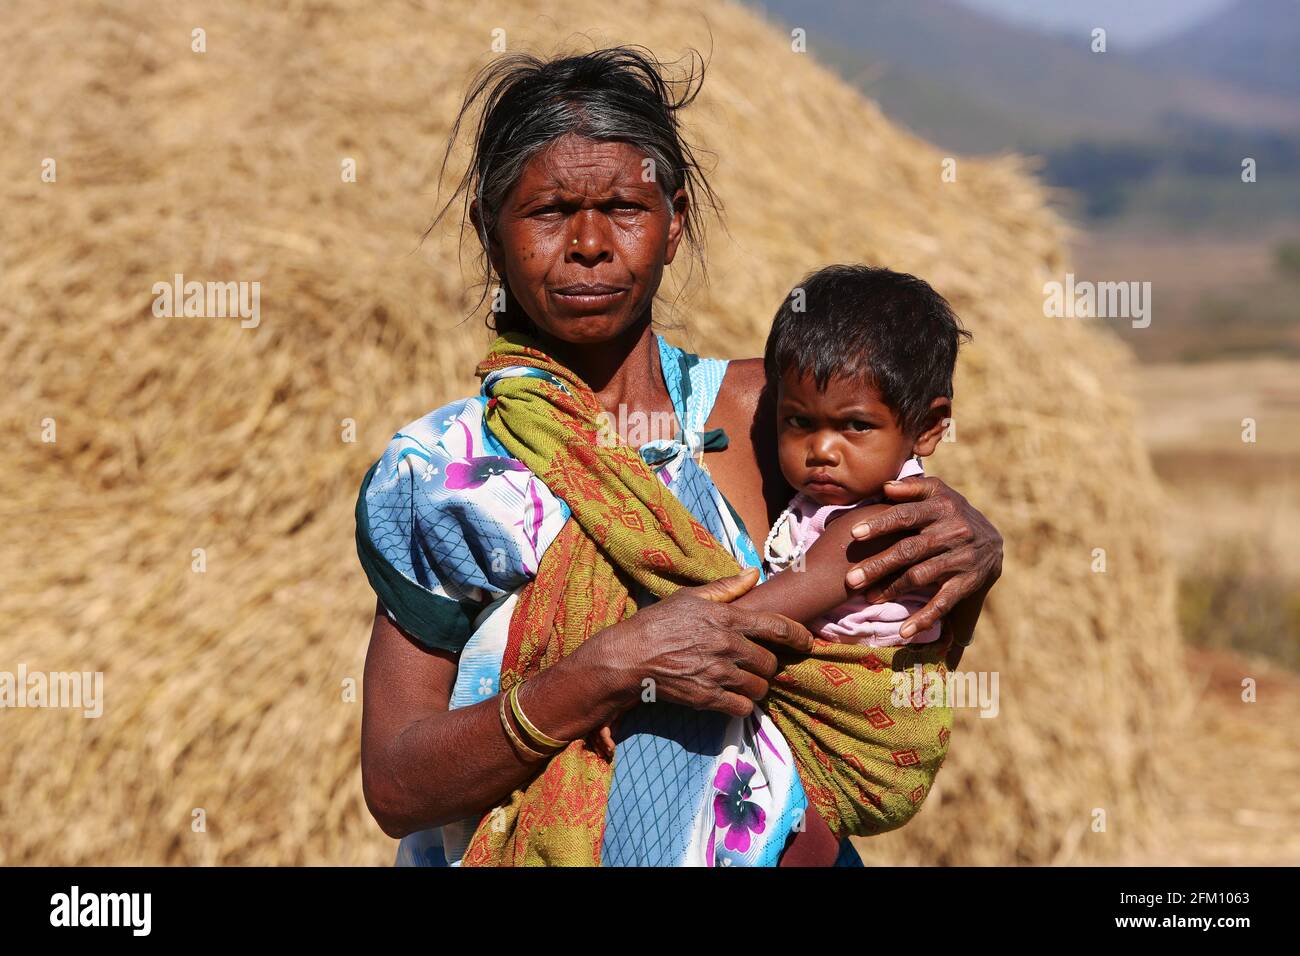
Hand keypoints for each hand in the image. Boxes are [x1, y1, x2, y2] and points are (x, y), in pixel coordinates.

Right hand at [586, 568, 814, 718]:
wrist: (629, 657)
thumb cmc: (657, 622)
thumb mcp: (690, 597)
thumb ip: (726, 587)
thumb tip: (754, 573)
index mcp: (726, 618)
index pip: (777, 627)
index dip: (798, 636)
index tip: (808, 642)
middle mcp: (727, 646)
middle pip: (770, 662)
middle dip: (767, 665)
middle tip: (756, 664)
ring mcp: (718, 674)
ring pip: (759, 688)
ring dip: (756, 687)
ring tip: (744, 682)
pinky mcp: (708, 698)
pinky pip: (743, 708)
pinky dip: (742, 705)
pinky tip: (732, 698)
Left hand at [844, 477, 1001, 639]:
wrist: (993, 541)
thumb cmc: (952, 513)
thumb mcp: (938, 493)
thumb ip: (912, 488)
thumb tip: (885, 486)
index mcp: (941, 508)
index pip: (906, 515)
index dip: (880, 524)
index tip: (854, 534)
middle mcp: (952, 532)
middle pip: (909, 550)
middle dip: (878, 565)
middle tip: (850, 579)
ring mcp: (960, 559)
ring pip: (921, 576)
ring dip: (892, 589)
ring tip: (867, 598)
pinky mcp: (967, 582)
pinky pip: (943, 602)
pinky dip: (924, 618)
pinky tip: (904, 631)